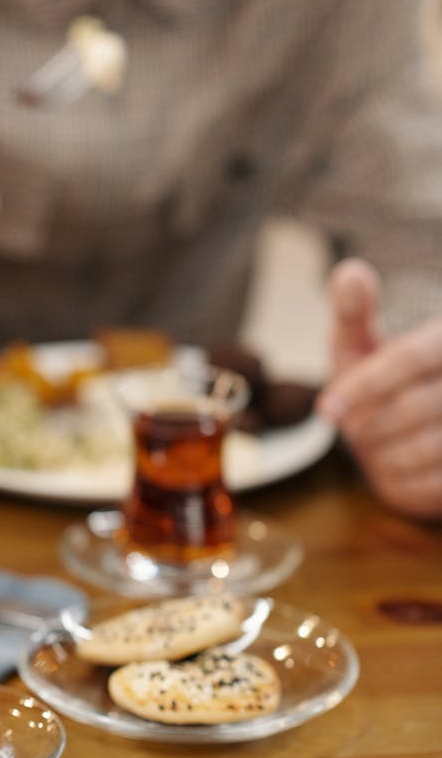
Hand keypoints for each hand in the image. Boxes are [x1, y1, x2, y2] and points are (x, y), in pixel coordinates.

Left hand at [317, 258, 441, 519]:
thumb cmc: (381, 383)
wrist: (412, 432)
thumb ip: (352, 311)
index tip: (326, 411)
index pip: (408, 359)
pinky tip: (394, 465)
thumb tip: (351, 273)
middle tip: (352, 429)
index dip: (363, 385)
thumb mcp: (361, 344)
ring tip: (374, 445)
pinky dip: (402, 482)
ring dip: (383, 455)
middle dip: (368, 424)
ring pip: (425, 448)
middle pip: (412, 407)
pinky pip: (434, 485)